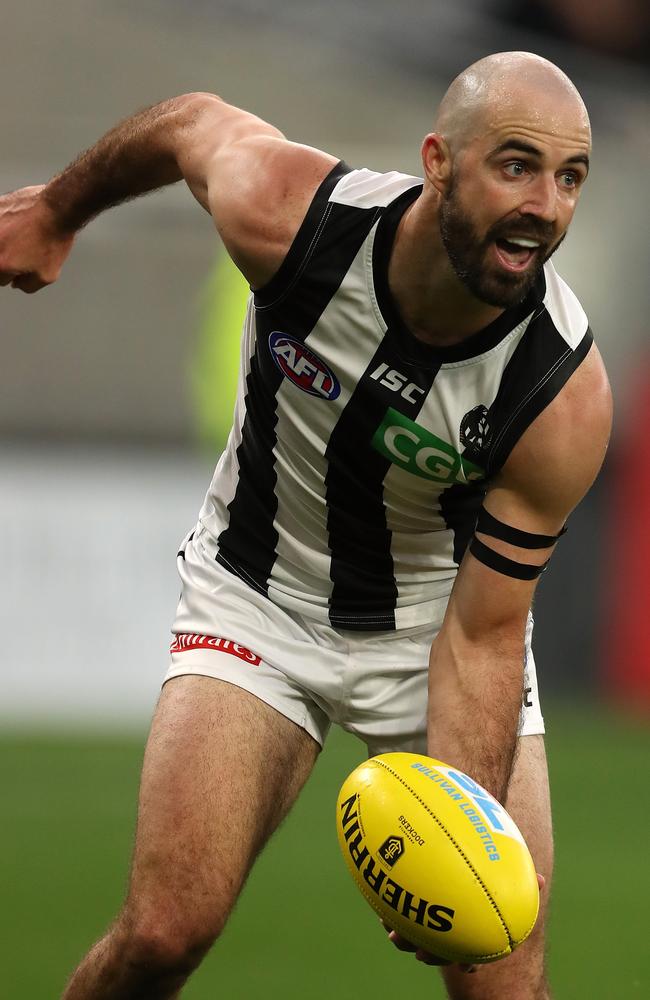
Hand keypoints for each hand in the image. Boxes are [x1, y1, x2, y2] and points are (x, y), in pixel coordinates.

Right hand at [0, 185, 74, 292]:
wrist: (57, 208)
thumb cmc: (52, 239)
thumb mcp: (46, 275)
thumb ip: (27, 285)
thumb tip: (17, 283)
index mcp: (0, 263)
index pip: (1, 280)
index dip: (15, 275)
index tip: (23, 266)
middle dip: (7, 259)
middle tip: (24, 250)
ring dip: (6, 240)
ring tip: (24, 235)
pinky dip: (5, 225)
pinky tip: (20, 222)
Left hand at [382, 873, 544, 970]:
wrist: (449, 865)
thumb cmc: (480, 879)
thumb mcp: (497, 880)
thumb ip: (518, 882)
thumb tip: (542, 880)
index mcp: (462, 931)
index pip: (466, 954)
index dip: (466, 962)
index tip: (467, 966)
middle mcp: (440, 930)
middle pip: (435, 951)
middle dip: (429, 954)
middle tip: (424, 954)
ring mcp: (418, 920)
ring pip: (409, 937)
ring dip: (402, 937)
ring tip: (394, 932)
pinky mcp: (399, 906)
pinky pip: (391, 913)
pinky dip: (387, 912)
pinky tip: (381, 906)